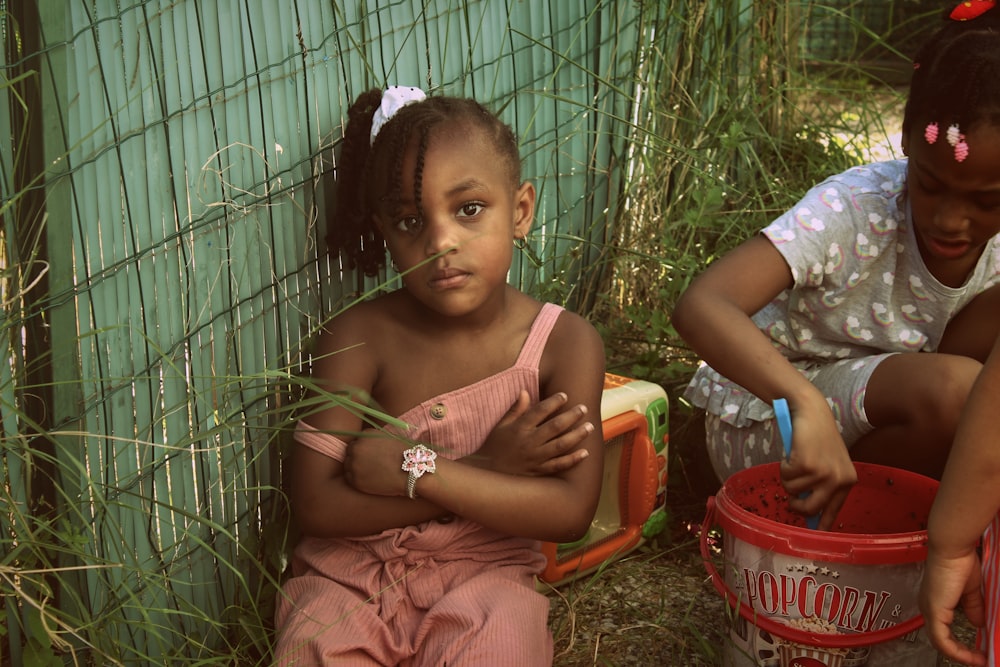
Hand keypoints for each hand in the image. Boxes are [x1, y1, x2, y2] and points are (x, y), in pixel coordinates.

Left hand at [342, 429, 409, 496]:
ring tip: (370, 472)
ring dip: (355, 467)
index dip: (363, 448)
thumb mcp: (389, 438)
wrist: (411, 472)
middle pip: (350, 451)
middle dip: (357, 457)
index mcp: (365, 435)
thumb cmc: (404, 455)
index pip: (357, 441)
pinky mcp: (355, 480)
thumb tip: (366, 445)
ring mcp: (354, 464)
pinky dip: (356, 479)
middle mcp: (357, 447)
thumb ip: (374, 439)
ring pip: (347, 464)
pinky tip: (368, 479)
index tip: (370, 454)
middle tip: (369, 464)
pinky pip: (349, 478)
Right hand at [472, 390, 594, 475]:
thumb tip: (525, 391)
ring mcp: (534, 458)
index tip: (565, 395)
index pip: (539, 411)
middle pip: (554, 427)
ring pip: (560, 445)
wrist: (486, 474)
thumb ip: (515, 409)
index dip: (554, 402)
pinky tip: (585, 453)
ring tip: (589, 427)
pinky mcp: (538, 471)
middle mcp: (528, 442)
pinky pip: (558, 465)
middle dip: (571, 416)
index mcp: (519, 428)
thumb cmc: (493, 447)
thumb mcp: (501, 426)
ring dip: (577, 436)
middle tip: (584, 408)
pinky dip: (572, 460)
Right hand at [778, 398, 856, 530]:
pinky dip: (783, 466)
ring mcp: (823, 472)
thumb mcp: (827, 463)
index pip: (834, 511)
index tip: (814, 537)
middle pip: (810, 509)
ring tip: (794, 462)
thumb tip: (808, 511)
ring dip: (788, 478)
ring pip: (793, 491)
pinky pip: (786, 477)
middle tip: (791, 499)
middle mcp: (839, 479)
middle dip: (796, 505)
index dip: (822, 525)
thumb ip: (823, 485)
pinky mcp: (807, 464)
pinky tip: (792, 453)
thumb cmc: (817, 437)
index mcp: (848, 481)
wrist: (812, 412)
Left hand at [919, 547, 985, 665]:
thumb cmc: (960, 563)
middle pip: (941, 640)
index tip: (979, 653)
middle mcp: (927, 607)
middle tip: (980, 660)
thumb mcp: (971, 591)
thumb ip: (973, 608)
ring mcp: (929, 610)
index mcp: (935, 602)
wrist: (953, 550)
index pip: (943, 631)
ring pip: (941, 643)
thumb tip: (979, 624)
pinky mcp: (934, 612)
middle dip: (962, 654)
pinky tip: (973, 656)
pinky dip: (957, 652)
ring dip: (961, 655)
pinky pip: (942, 641)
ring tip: (979, 660)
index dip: (960, 645)